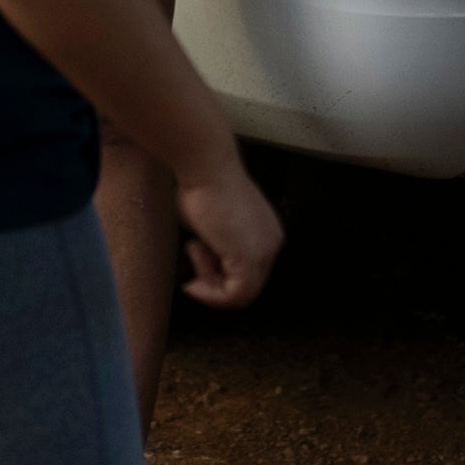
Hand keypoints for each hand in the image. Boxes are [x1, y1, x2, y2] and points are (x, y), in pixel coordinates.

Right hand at [170, 146, 283, 308]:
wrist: (205, 167)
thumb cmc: (202, 185)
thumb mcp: (210, 223)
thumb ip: (214, 245)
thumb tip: (202, 259)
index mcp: (266, 233)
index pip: (246, 273)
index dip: (216, 275)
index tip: (195, 260)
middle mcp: (272, 244)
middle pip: (244, 287)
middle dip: (212, 281)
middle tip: (193, 263)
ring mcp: (264, 253)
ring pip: (238, 295)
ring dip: (208, 284)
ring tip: (195, 252)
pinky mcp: (250, 260)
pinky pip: (233, 296)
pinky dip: (209, 293)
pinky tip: (193, 276)